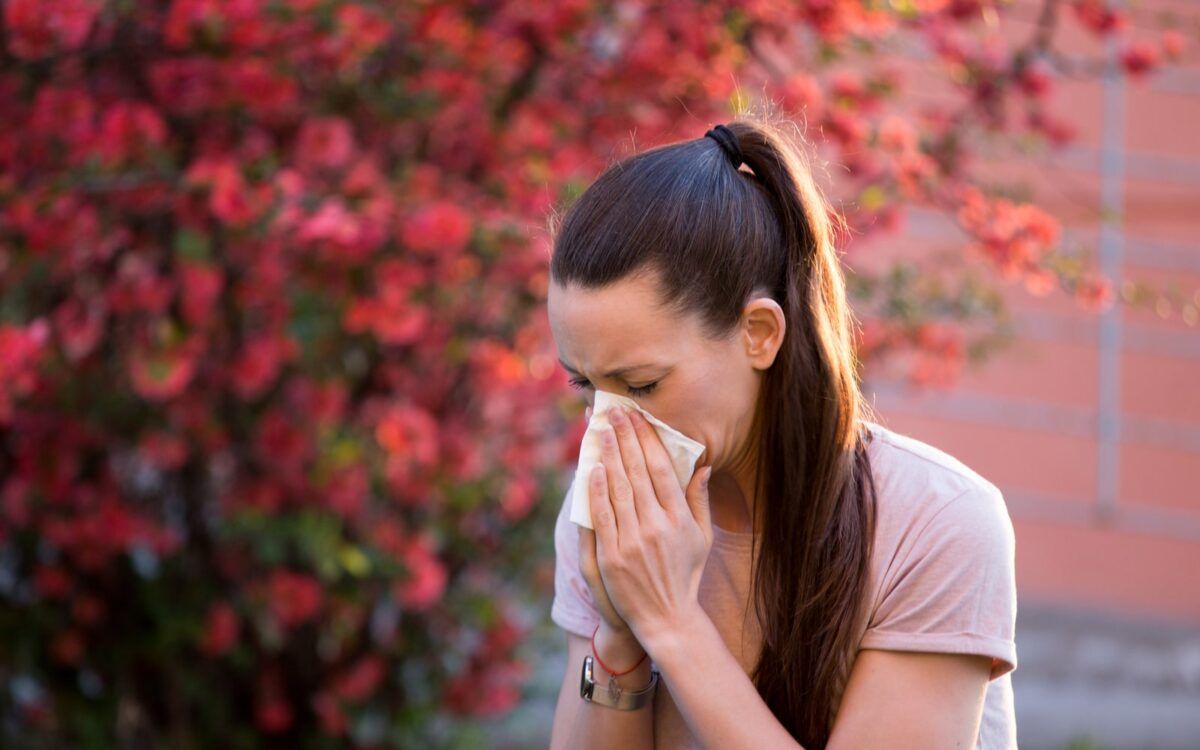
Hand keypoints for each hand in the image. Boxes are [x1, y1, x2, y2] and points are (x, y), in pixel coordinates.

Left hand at [586, 405, 713, 650]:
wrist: (667, 618)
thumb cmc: (686, 574)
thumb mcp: (702, 538)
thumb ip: (700, 500)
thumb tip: (702, 466)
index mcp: (679, 518)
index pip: (660, 469)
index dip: (647, 440)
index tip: (637, 418)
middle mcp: (657, 526)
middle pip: (636, 472)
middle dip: (625, 438)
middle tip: (614, 413)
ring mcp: (633, 541)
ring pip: (617, 489)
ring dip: (609, 456)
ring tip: (602, 431)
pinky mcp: (612, 557)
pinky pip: (602, 516)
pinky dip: (596, 491)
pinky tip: (592, 469)